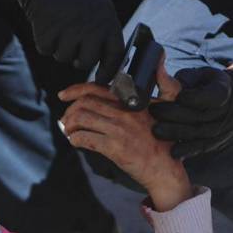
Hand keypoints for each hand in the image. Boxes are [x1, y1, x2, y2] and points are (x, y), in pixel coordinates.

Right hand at [4, 0, 124, 83]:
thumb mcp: (98, 5)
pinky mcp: (47, 29)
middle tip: (72, 47)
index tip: (101, 78)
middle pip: (85, 62)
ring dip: (58, 47)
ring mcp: (68, 29)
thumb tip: (105, 61)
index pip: (113, 55)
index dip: (108, 70)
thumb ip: (102, 31)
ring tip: (58, 26)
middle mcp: (90, 27)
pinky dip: (44, 41)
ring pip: (63, 57)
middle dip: (77, 59)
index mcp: (107, 20)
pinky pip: (46, 49)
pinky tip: (46, 23)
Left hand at [58, 69, 191, 210]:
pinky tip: (76, 142)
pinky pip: (85, 138)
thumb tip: (160, 62)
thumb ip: (163, 84)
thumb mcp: (168, 106)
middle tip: (65, 120)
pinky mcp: (115, 147)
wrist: (167, 170)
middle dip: (69, 110)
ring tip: (69, 132)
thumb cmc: (165, 143)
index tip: (64, 95)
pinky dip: (75, 139)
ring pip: (82, 118)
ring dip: (69, 124)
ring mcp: (120, 129)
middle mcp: (125, 112)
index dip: (76, 89)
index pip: (98, 88)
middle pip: (85, 102)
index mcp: (133, 101)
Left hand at [149, 67, 232, 158]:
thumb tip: (157, 70)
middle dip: (175, 115)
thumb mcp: (196, 76)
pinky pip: (202, 148)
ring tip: (157, 131)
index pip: (211, 96)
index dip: (193, 98)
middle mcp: (228, 111)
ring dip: (177, 134)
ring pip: (200, 134)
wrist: (228, 103)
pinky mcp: (218, 143)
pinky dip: (187, 150)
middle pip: (201, 116)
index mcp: (224, 90)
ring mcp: (224, 129)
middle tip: (154, 113)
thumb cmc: (205, 86)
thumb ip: (180, 78)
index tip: (176, 97)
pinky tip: (172, 151)